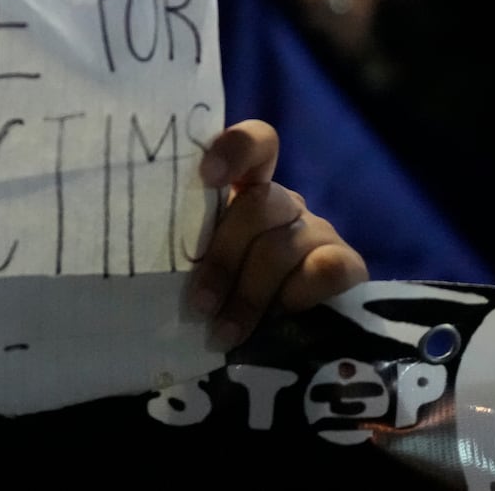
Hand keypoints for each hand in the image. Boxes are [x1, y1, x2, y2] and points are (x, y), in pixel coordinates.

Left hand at [187, 120, 367, 350]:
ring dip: (249, 294)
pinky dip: (295, 298)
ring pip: (281, 246)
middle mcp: (285, 204)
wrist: (296, 349)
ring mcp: (319, 232)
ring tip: (224, 333)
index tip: (206, 176)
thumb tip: (145, 266)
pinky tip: (280, 322)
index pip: (255, 145)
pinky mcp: (349, 266)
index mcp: (248, 194)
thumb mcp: (204, 272)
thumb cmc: (227, 300)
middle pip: (258, 204)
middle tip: (199, 304)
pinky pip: (324, 270)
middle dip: (223, 258)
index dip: (235, 150)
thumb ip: (188, 255)